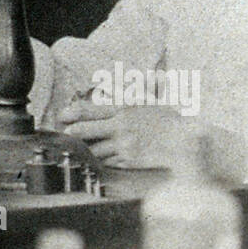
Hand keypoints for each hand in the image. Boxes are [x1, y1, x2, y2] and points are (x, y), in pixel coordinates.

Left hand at [58, 100, 181, 166]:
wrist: (184, 141)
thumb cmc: (167, 120)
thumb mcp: (146, 100)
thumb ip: (126, 94)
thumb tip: (108, 87)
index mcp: (124, 108)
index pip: (90, 110)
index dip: (72, 114)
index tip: (63, 116)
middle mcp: (121, 125)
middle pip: (86, 130)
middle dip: (72, 133)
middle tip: (65, 134)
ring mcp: (124, 144)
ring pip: (95, 149)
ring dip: (85, 150)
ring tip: (78, 150)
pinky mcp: (129, 160)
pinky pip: (108, 161)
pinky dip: (101, 161)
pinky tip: (97, 161)